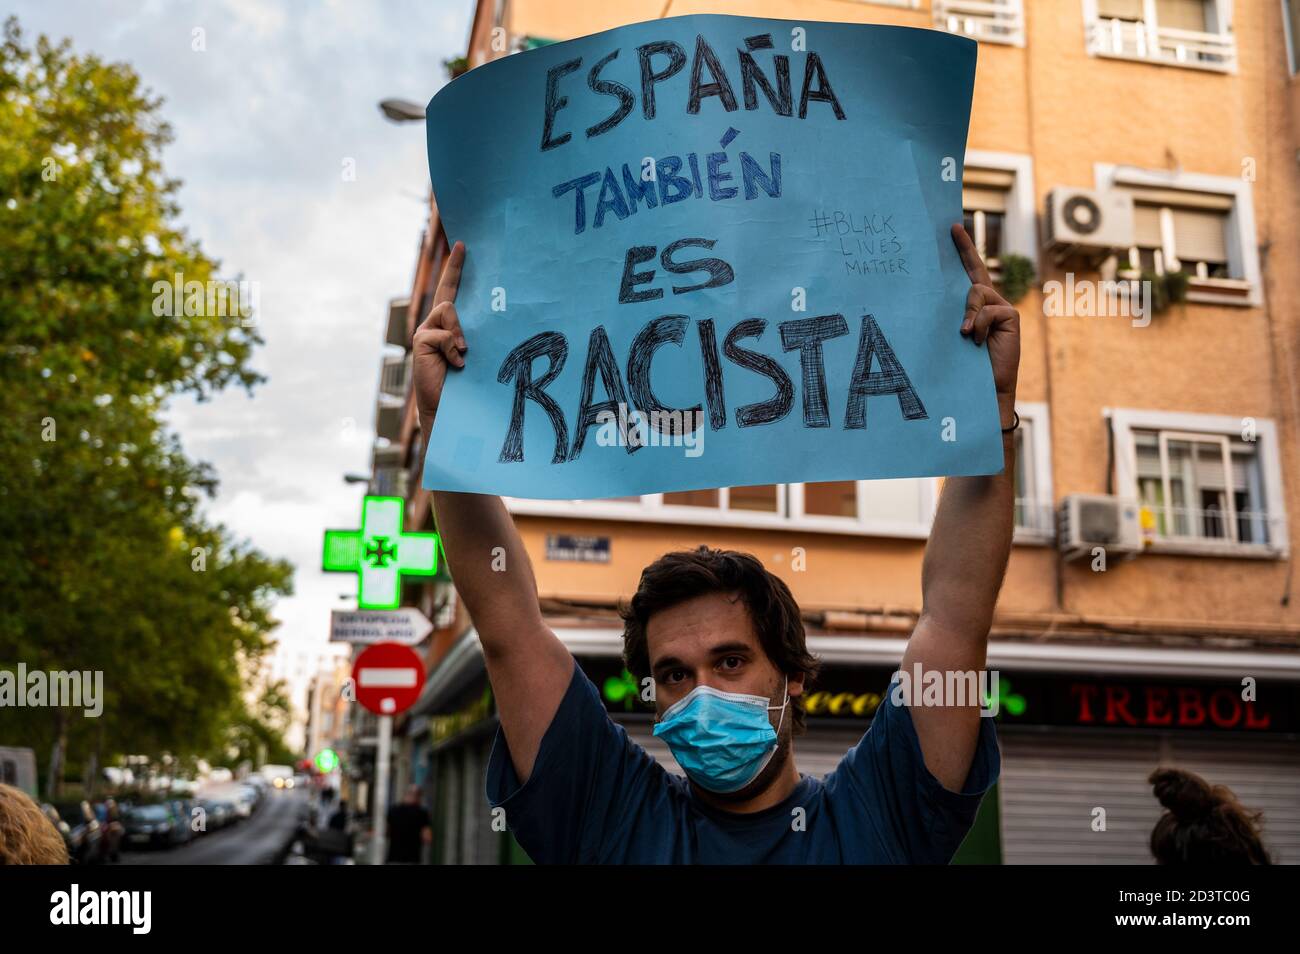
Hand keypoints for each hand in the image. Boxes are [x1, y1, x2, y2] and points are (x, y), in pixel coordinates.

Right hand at [413, 240, 467, 430]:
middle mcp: (435, 324)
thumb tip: (471, 329)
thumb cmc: (464, 383)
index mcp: (449, 326)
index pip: (452, 291)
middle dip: (455, 268)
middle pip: (447, 292)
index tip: (462, 245)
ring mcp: (426, 331)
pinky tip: (457, 364)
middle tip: (464, 246)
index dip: (456, 268)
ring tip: (462, 353)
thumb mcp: (471, 354)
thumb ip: (468, 336)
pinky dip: (453, 348)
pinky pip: (443, 333)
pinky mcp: (421, 340)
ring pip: (448, 310)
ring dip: (459, 331)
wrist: (446, 407)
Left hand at [951, 224, 1019, 409]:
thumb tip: (957, 309)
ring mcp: (1001, 307)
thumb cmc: (966, 363)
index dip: (964, 249)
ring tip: (964, 334)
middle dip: (964, 249)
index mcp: (974, 304)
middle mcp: (988, 301)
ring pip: (977, 293)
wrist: (986, 386)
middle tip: (952, 228)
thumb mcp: (956, 335)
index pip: (969, 272)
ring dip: (968, 313)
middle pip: (975, 272)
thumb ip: (959, 316)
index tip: (953, 228)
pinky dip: (978, 325)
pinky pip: (988, 310)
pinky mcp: (1010, 316)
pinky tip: (976, 341)